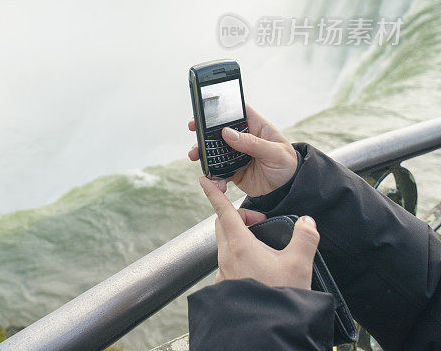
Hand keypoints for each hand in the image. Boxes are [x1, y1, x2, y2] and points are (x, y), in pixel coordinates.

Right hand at [188, 105, 297, 196]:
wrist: (288, 191)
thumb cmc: (288, 165)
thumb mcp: (275, 152)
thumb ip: (252, 143)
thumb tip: (227, 133)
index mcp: (256, 126)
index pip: (236, 111)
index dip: (220, 108)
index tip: (204, 110)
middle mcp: (244, 138)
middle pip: (219, 129)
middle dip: (204, 130)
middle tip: (193, 130)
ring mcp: (236, 154)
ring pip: (215, 149)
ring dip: (203, 152)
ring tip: (195, 156)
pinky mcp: (233, 170)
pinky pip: (218, 170)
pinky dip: (213, 174)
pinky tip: (214, 179)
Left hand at [200, 176, 318, 289]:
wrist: (267, 330)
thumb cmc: (279, 298)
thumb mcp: (299, 265)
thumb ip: (304, 238)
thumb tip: (307, 222)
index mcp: (240, 245)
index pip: (223, 212)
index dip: (213, 194)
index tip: (204, 180)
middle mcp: (226, 257)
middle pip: (222, 225)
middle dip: (238, 217)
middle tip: (260, 223)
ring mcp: (223, 272)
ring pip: (224, 244)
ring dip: (238, 237)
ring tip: (261, 245)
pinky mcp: (225, 286)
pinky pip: (227, 263)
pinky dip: (237, 256)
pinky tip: (255, 266)